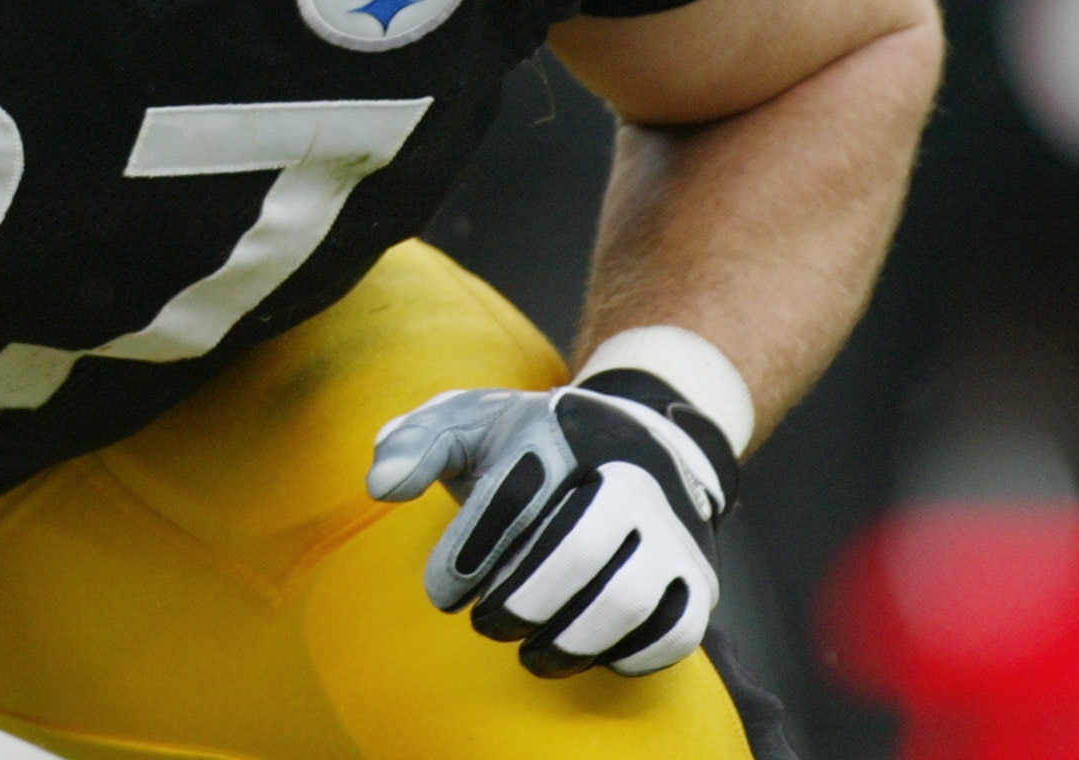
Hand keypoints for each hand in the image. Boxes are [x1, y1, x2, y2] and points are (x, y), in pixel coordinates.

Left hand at [367, 371, 735, 677]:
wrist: (640, 440)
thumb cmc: (531, 445)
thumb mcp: (469, 423)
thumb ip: (414, 444)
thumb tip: (382, 486)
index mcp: (559, 430)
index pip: (513, 499)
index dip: (468, 555)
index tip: (443, 594)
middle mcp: (625, 472)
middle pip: (574, 549)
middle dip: (517, 602)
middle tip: (484, 623)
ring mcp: (669, 528)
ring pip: (626, 599)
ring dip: (565, 641)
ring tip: (528, 650)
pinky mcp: (696, 576)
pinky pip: (672, 633)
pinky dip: (623, 656)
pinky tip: (582, 648)